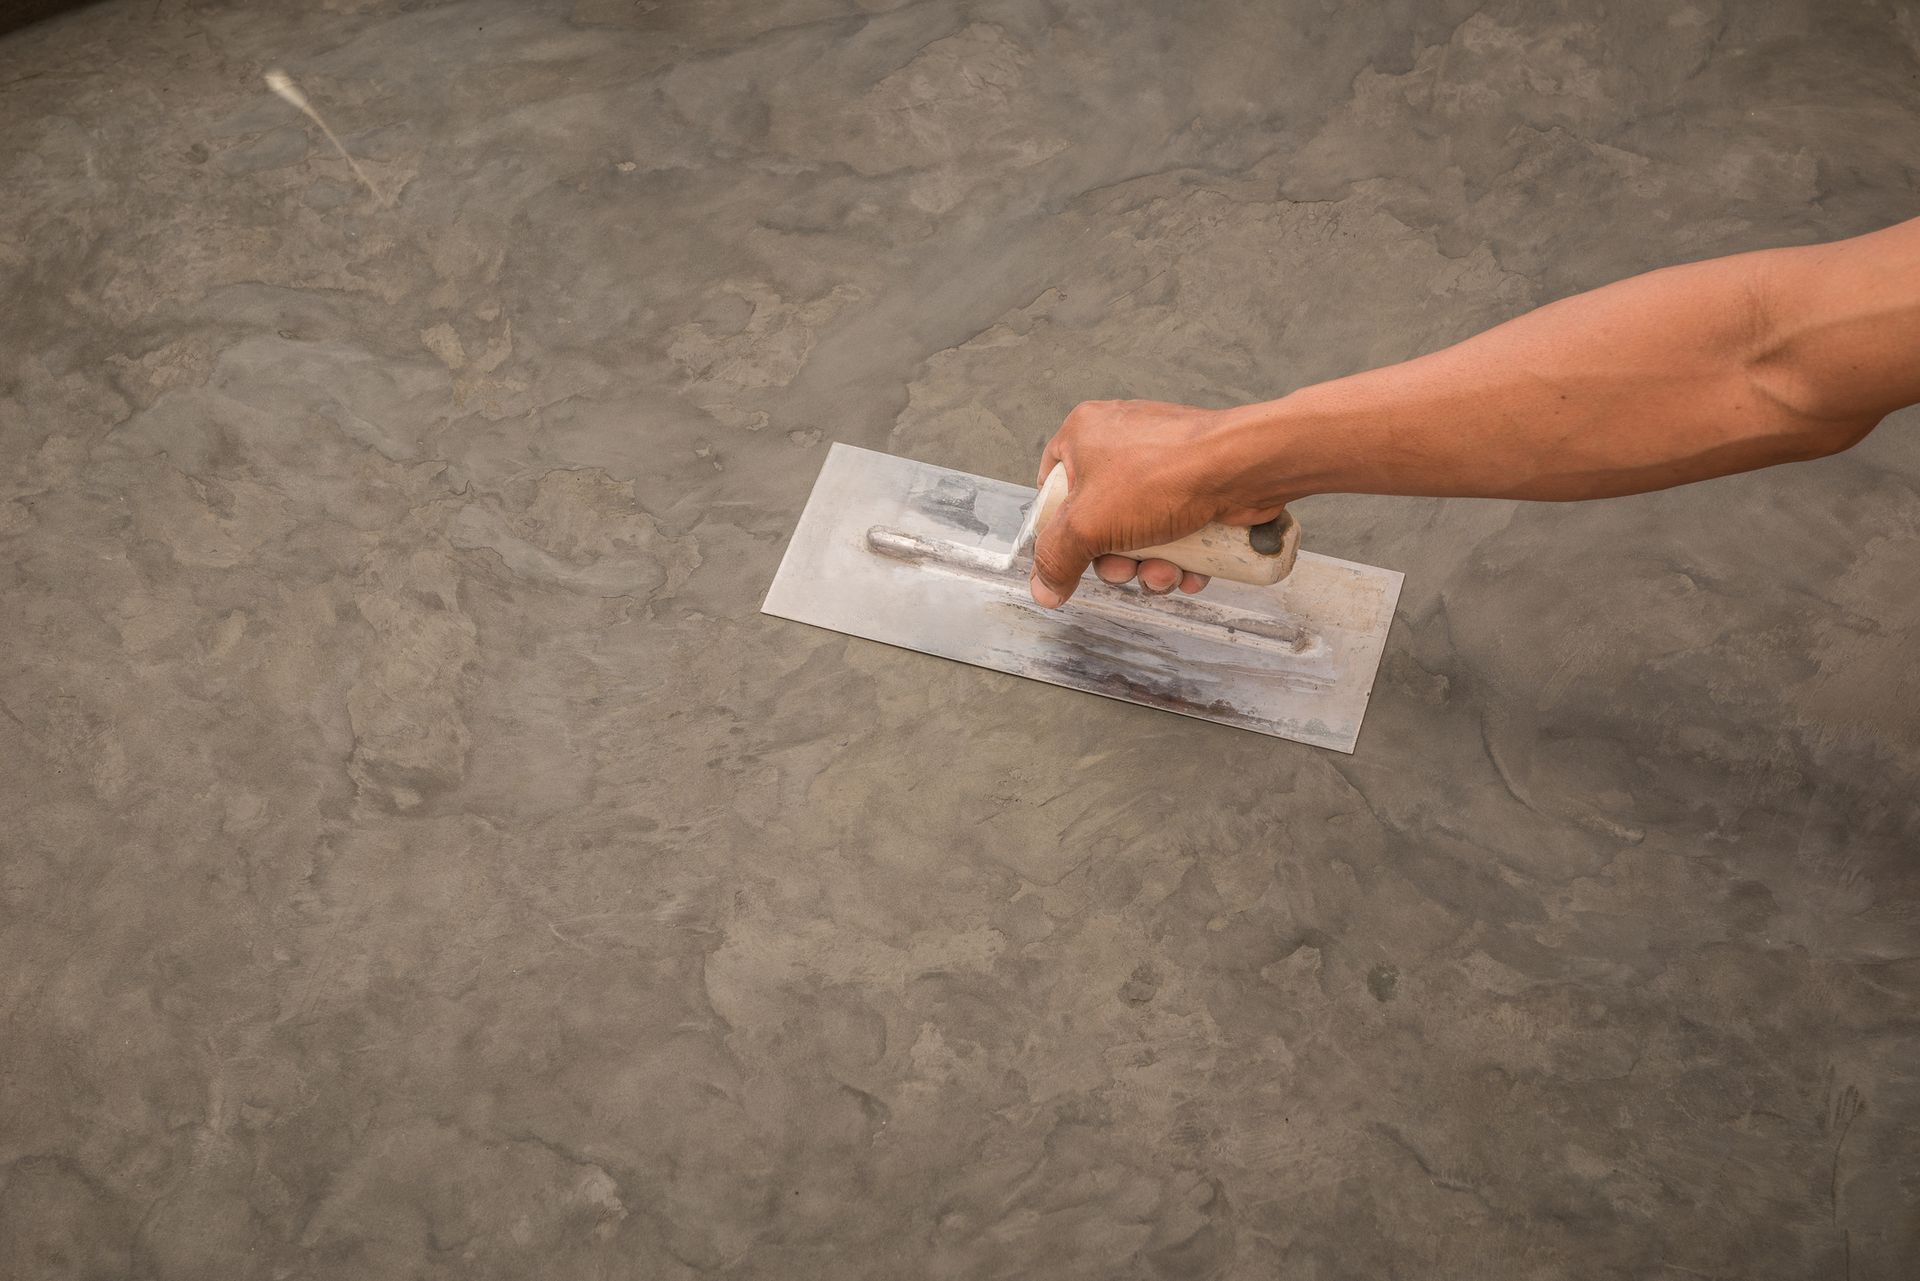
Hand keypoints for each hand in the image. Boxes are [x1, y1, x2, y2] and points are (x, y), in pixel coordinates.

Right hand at [1029, 399, 1285, 607]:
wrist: (1243, 466)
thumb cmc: (1162, 475)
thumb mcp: (1088, 524)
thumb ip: (1056, 559)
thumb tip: (1043, 589)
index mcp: (1084, 434)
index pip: (1052, 484)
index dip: (1058, 525)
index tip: (1073, 552)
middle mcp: (1121, 442)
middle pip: (1099, 519)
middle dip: (1115, 559)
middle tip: (1127, 572)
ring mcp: (1161, 463)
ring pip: (1140, 530)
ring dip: (1150, 566)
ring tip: (1166, 573)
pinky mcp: (1195, 484)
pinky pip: (1175, 528)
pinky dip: (1180, 555)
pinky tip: (1191, 572)